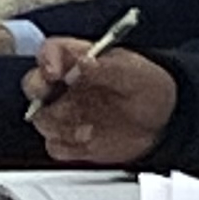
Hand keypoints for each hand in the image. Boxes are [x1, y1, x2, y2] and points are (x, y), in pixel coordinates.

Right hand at [30, 41, 176, 165]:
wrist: (165, 122)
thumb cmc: (149, 89)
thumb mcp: (134, 72)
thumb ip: (107, 67)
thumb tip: (83, 62)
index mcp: (77, 60)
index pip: (50, 52)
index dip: (46, 61)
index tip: (54, 72)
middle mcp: (65, 86)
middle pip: (33, 85)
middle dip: (37, 91)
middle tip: (50, 97)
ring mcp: (66, 113)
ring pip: (41, 118)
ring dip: (58, 125)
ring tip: (85, 129)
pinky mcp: (72, 141)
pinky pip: (56, 146)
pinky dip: (68, 147)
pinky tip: (89, 142)